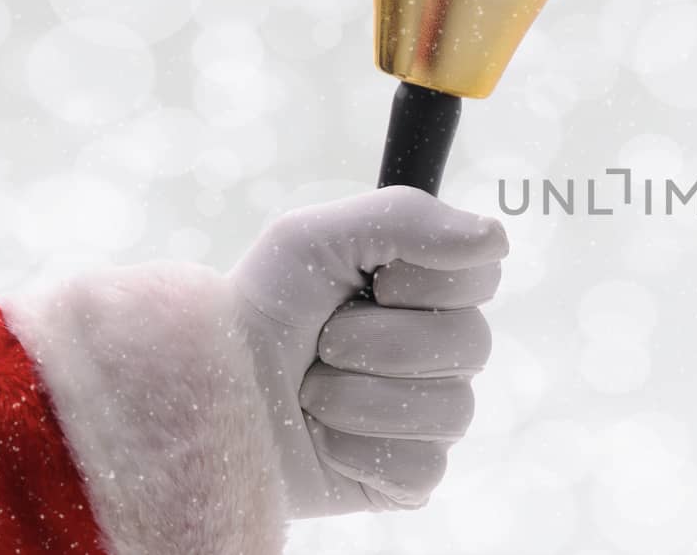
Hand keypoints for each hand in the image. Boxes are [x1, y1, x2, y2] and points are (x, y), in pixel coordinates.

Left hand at [228, 186, 506, 517]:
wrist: (201, 395)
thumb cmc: (256, 312)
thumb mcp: (311, 237)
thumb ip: (407, 218)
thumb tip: (495, 238)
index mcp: (429, 291)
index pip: (484, 273)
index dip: (422, 279)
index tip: (368, 282)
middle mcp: (442, 353)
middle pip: (472, 343)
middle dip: (378, 342)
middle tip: (323, 343)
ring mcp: (430, 418)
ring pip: (449, 409)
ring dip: (357, 399)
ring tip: (313, 394)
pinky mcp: (409, 478)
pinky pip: (423, 465)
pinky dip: (356, 450)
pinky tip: (324, 439)